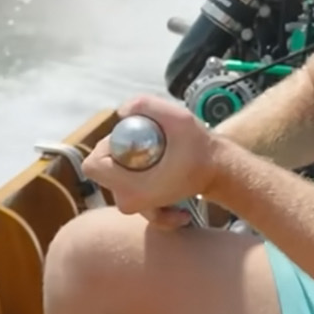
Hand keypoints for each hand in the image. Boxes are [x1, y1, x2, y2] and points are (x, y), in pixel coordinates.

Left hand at [81, 94, 218, 226]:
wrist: (219, 173)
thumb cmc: (200, 148)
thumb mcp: (177, 117)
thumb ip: (144, 105)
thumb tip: (121, 112)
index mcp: (132, 188)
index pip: (94, 164)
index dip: (108, 146)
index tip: (133, 139)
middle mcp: (128, 203)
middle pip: (103, 168)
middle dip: (121, 152)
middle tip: (149, 144)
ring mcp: (133, 207)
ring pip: (114, 175)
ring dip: (129, 163)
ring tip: (157, 159)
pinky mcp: (140, 207)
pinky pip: (124, 188)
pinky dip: (136, 179)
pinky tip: (157, 176)